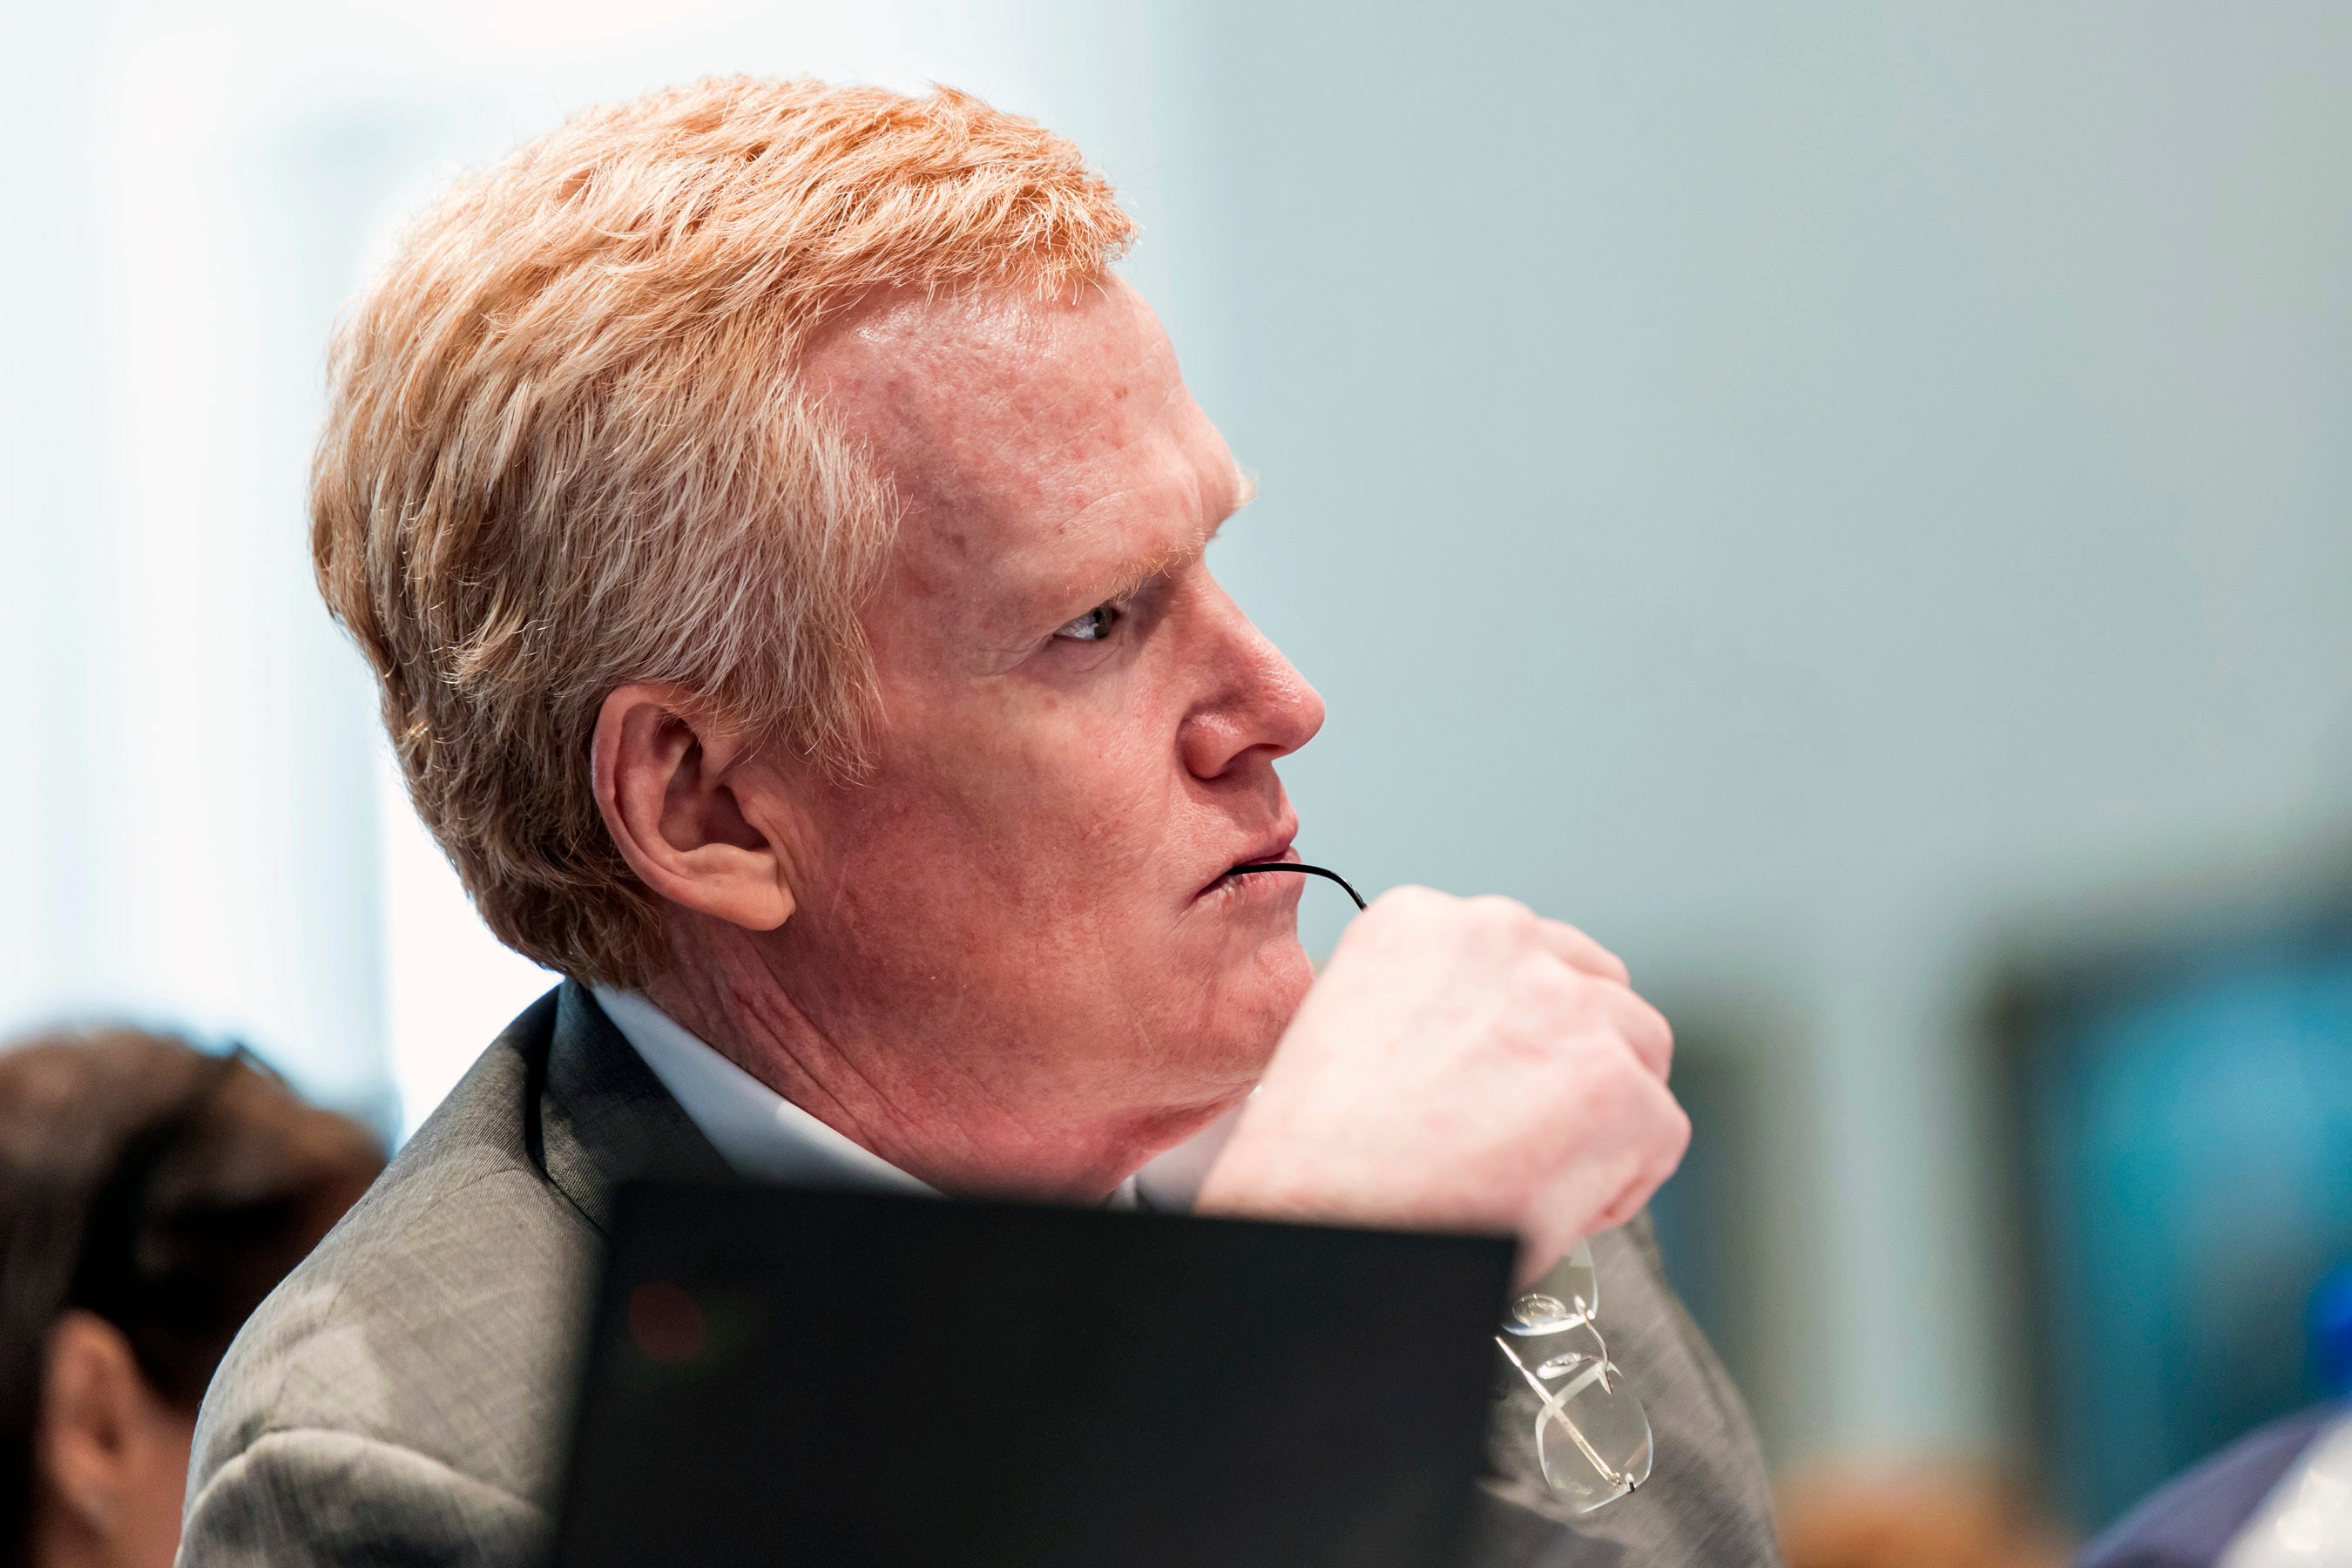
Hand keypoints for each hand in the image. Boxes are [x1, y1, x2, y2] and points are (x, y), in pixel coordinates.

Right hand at [1193, 887, 1687, 1284]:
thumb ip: (1429, 1009)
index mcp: (1421, 921)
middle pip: (1593, 987)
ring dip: (1606, 1113)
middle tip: (1532, 1127)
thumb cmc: (1313, 1162)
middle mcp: (1500, 938)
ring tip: (1537, 1174)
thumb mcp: (1349, 1032)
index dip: (1520, 1029)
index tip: (1498, 1076)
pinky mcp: (1616, 1088)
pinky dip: (1620, 1184)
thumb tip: (1486, 1045)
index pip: (1521, 953)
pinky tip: (1552, 1211)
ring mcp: (1568, 1010)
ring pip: (1638, 1051)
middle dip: (1575, 1058)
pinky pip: (1660, 1134)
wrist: (1317, 1225)